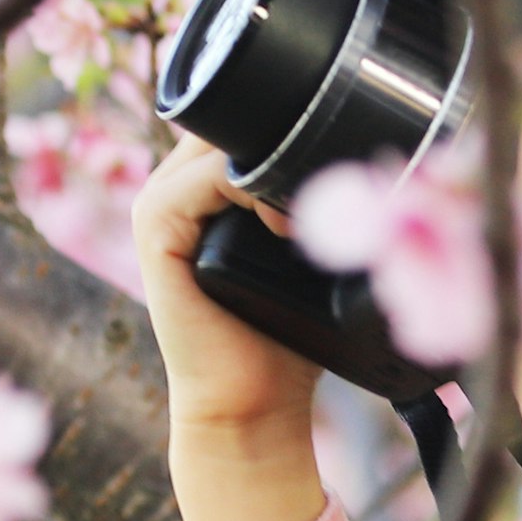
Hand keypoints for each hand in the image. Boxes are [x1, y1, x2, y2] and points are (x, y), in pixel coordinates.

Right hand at [132, 133, 321, 446]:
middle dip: (286, 139)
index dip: (296, 127)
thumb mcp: (308, 251)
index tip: (339, 170)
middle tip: (329, 184)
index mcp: (206, 185)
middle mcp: (176, 186)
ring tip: (302, 220)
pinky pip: (205, 177)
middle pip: (233, 121)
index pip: (248, 118)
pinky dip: (250, 190)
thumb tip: (366, 143)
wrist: (251, 403)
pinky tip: (281, 231)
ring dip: (273, 166)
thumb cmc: (285, 334)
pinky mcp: (155, 227)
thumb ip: (313, 195)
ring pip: (223, 141)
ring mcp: (158, 203)